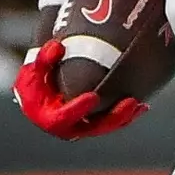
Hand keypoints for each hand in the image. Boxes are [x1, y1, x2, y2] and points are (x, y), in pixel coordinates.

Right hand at [14, 40, 148, 139]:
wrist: (39, 95)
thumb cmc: (35, 84)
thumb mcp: (33, 70)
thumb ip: (43, 59)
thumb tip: (57, 47)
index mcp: (50, 118)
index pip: (63, 118)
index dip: (77, 109)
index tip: (92, 96)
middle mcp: (68, 128)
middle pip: (93, 128)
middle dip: (113, 117)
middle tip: (131, 102)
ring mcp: (82, 128)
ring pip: (105, 127)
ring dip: (124, 118)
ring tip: (140, 105)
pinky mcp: (93, 125)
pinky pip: (111, 123)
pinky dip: (126, 116)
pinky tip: (142, 106)